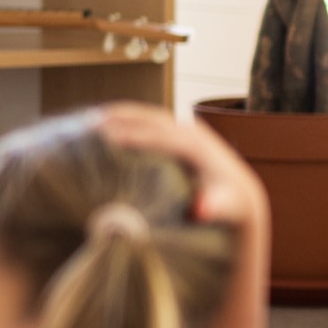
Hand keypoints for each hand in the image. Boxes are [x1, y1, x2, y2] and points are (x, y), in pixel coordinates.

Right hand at [95, 101, 266, 230]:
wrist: (238, 194)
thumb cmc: (227, 205)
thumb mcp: (225, 208)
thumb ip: (214, 207)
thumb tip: (200, 211)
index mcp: (199, 147)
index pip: (163, 135)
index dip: (135, 135)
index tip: (108, 137)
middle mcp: (192, 132)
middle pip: (151, 119)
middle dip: (121, 118)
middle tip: (89, 123)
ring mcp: (184, 129)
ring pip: (147, 116)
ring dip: (119, 116)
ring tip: (88, 121)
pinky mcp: (177, 132)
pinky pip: (147, 123)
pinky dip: (124, 122)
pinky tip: (103, 128)